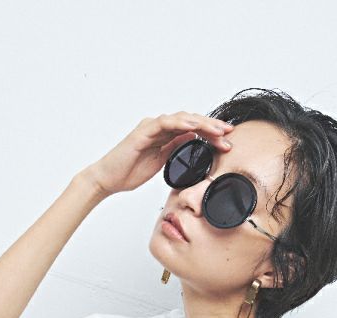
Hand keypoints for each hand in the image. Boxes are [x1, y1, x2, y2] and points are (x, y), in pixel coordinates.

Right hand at [79, 112, 233, 197]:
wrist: (108, 179)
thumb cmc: (129, 172)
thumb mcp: (161, 162)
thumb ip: (175, 150)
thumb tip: (192, 143)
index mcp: (164, 135)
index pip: (192, 130)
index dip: (210, 133)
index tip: (227, 140)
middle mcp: (158, 127)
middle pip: (190, 122)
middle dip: (211, 127)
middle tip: (229, 132)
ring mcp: (151, 128)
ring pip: (181, 119)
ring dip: (201, 123)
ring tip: (217, 130)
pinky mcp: (143, 132)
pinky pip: (164, 123)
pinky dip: (179, 123)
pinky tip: (193, 126)